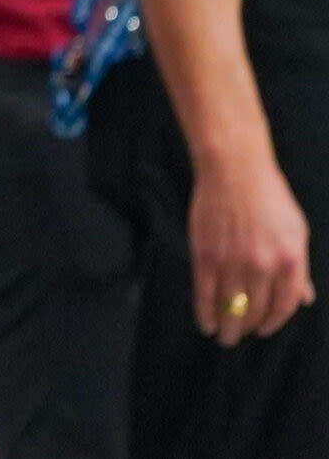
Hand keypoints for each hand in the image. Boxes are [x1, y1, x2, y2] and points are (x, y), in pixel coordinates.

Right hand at [190, 149, 314, 343]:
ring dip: (228, 328)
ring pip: (232, 307)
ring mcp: (233, 262)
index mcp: (290, 261)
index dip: (274, 322)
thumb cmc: (269, 198)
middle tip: (239, 338)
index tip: (264, 329)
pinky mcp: (206, 256)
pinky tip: (206, 324)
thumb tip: (304, 298)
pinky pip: (206, 293)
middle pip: (257, 311)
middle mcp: (264, 266)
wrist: (234, 172)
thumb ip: (300, 268)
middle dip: (248, 329)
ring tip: (224, 337)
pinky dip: (205, 313)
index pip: (285, 306)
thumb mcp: (296, 232)